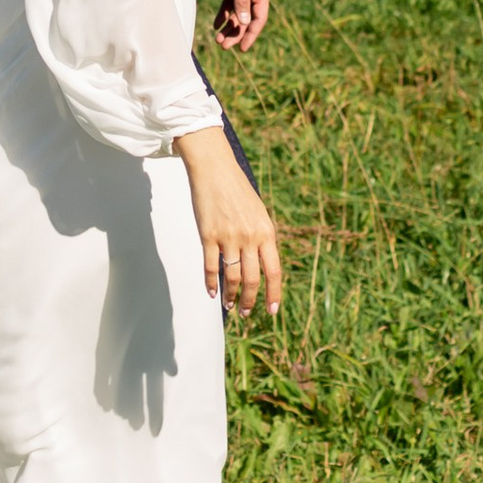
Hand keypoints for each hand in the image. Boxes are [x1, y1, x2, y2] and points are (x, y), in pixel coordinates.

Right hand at [174, 128, 282, 315]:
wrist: (215, 168)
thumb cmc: (237, 189)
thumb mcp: (258, 213)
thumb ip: (262, 238)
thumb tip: (262, 264)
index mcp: (266, 231)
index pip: (274, 271)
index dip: (273, 294)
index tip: (272, 310)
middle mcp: (250, 237)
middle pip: (252, 279)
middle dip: (250, 301)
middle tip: (247, 313)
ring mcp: (228, 237)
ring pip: (232, 276)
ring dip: (231, 295)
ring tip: (230, 305)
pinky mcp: (208, 235)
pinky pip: (211, 266)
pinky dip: (211, 283)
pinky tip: (212, 292)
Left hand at [209, 0, 269, 51]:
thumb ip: (241, 0)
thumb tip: (245, 23)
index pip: (258, 18)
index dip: (251, 34)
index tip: (241, 48)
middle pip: (247, 18)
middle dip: (236, 33)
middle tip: (223, 46)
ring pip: (237, 12)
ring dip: (229, 26)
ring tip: (217, 38)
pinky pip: (229, 3)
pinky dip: (223, 14)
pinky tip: (215, 25)